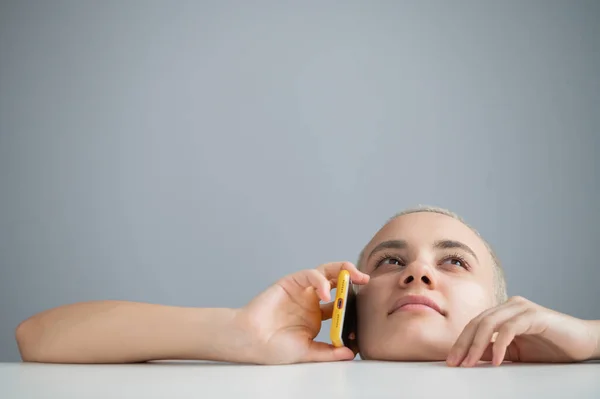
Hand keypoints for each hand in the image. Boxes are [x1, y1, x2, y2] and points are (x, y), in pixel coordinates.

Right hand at [233, 261, 369, 364]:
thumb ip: (328, 351)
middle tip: (367, 281)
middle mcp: (312, 299)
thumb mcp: (308, 351)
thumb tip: (350, 353)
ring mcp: (302, 289)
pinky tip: (326, 293)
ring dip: (342, 270)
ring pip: (326, 271)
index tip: (367, 312)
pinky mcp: (291, 282)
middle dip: (353, 278)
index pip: (342, 303)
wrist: (251, 341)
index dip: (354, 304)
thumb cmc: (274, 347)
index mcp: (318, 314)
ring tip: (355, 276)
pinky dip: (321, 280)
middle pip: (337, 281)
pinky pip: (310, 275)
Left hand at [446, 296, 598, 366]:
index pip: (474, 325)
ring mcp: (521, 308)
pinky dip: (499, 344)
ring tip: (470, 363)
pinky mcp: (534, 315)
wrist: (583, 343)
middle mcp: (509, 306)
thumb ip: (494, 350)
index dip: (461, 342)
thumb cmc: (550, 346)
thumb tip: (470, 357)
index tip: (452, 361)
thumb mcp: (515, 353)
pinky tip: (497, 360)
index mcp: (503, 312)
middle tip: (455, 363)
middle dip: (463, 344)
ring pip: (489, 322)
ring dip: (476, 345)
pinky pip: (509, 328)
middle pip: (477, 322)